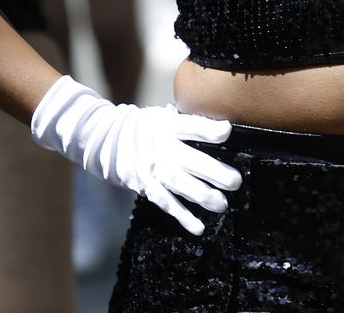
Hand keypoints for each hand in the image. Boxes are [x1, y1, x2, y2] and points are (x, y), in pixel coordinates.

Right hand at [30, 74, 240, 235]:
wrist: (108, 141)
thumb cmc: (146, 127)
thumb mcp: (163, 116)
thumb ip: (189, 122)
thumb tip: (224, 128)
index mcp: (167, 126)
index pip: (190, 127)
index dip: (208, 130)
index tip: (227, 131)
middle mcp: (161, 148)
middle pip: (190, 160)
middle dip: (214, 172)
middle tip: (235, 182)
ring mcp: (154, 169)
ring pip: (180, 185)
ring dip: (202, 196)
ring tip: (222, 204)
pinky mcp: (147, 187)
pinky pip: (166, 203)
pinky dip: (182, 216)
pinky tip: (199, 227)